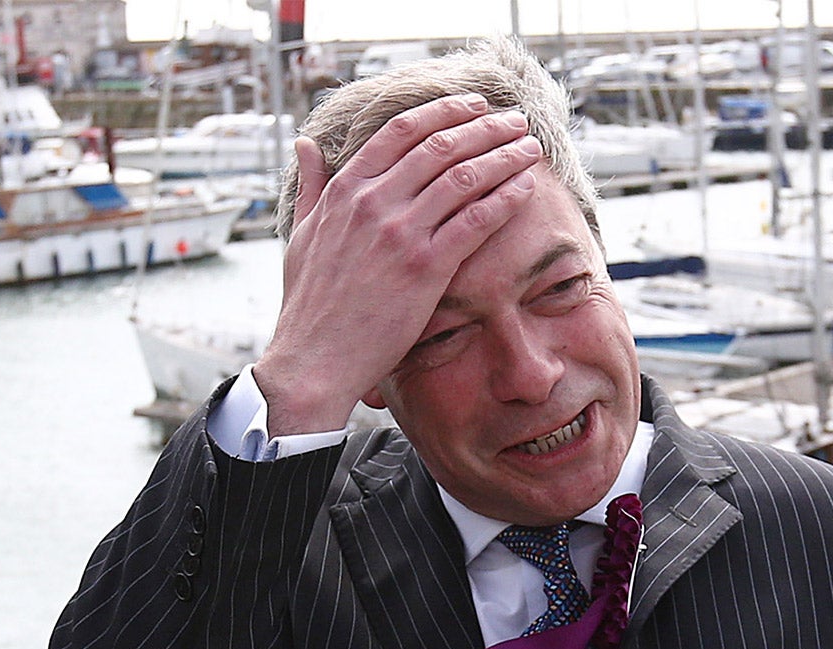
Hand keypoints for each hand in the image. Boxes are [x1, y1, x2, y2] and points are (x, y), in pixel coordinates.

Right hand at [254, 95, 545, 433]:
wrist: (316, 357)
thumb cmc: (310, 303)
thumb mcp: (302, 233)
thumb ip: (311, 186)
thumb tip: (307, 145)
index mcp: (345, 189)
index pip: (401, 132)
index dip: (444, 113)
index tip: (474, 107)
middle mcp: (373, 202)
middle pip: (440, 146)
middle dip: (484, 128)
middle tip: (515, 121)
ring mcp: (400, 233)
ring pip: (463, 177)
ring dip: (503, 156)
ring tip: (530, 147)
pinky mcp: (425, 267)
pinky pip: (475, 221)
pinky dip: (504, 198)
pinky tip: (526, 186)